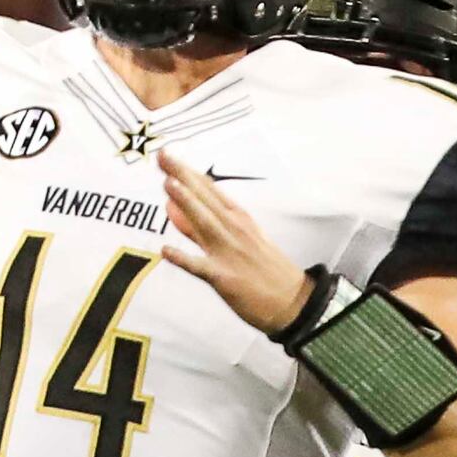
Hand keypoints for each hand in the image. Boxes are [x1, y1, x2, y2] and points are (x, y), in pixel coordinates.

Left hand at [157, 152, 314, 334]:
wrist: (293, 301)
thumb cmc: (266, 269)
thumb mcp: (243, 239)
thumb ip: (206, 225)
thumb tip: (176, 207)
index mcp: (239, 220)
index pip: (210, 190)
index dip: (187, 172)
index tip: (169, 155)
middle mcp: (234, 231)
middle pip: (204, 199)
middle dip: (183, 177)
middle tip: (163, 156)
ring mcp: (229, 253)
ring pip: (204, 224)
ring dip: (187, 204)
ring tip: (169, 184)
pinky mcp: (225, 278)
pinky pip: (201, 267)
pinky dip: (184, 259)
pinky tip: (166, 250)